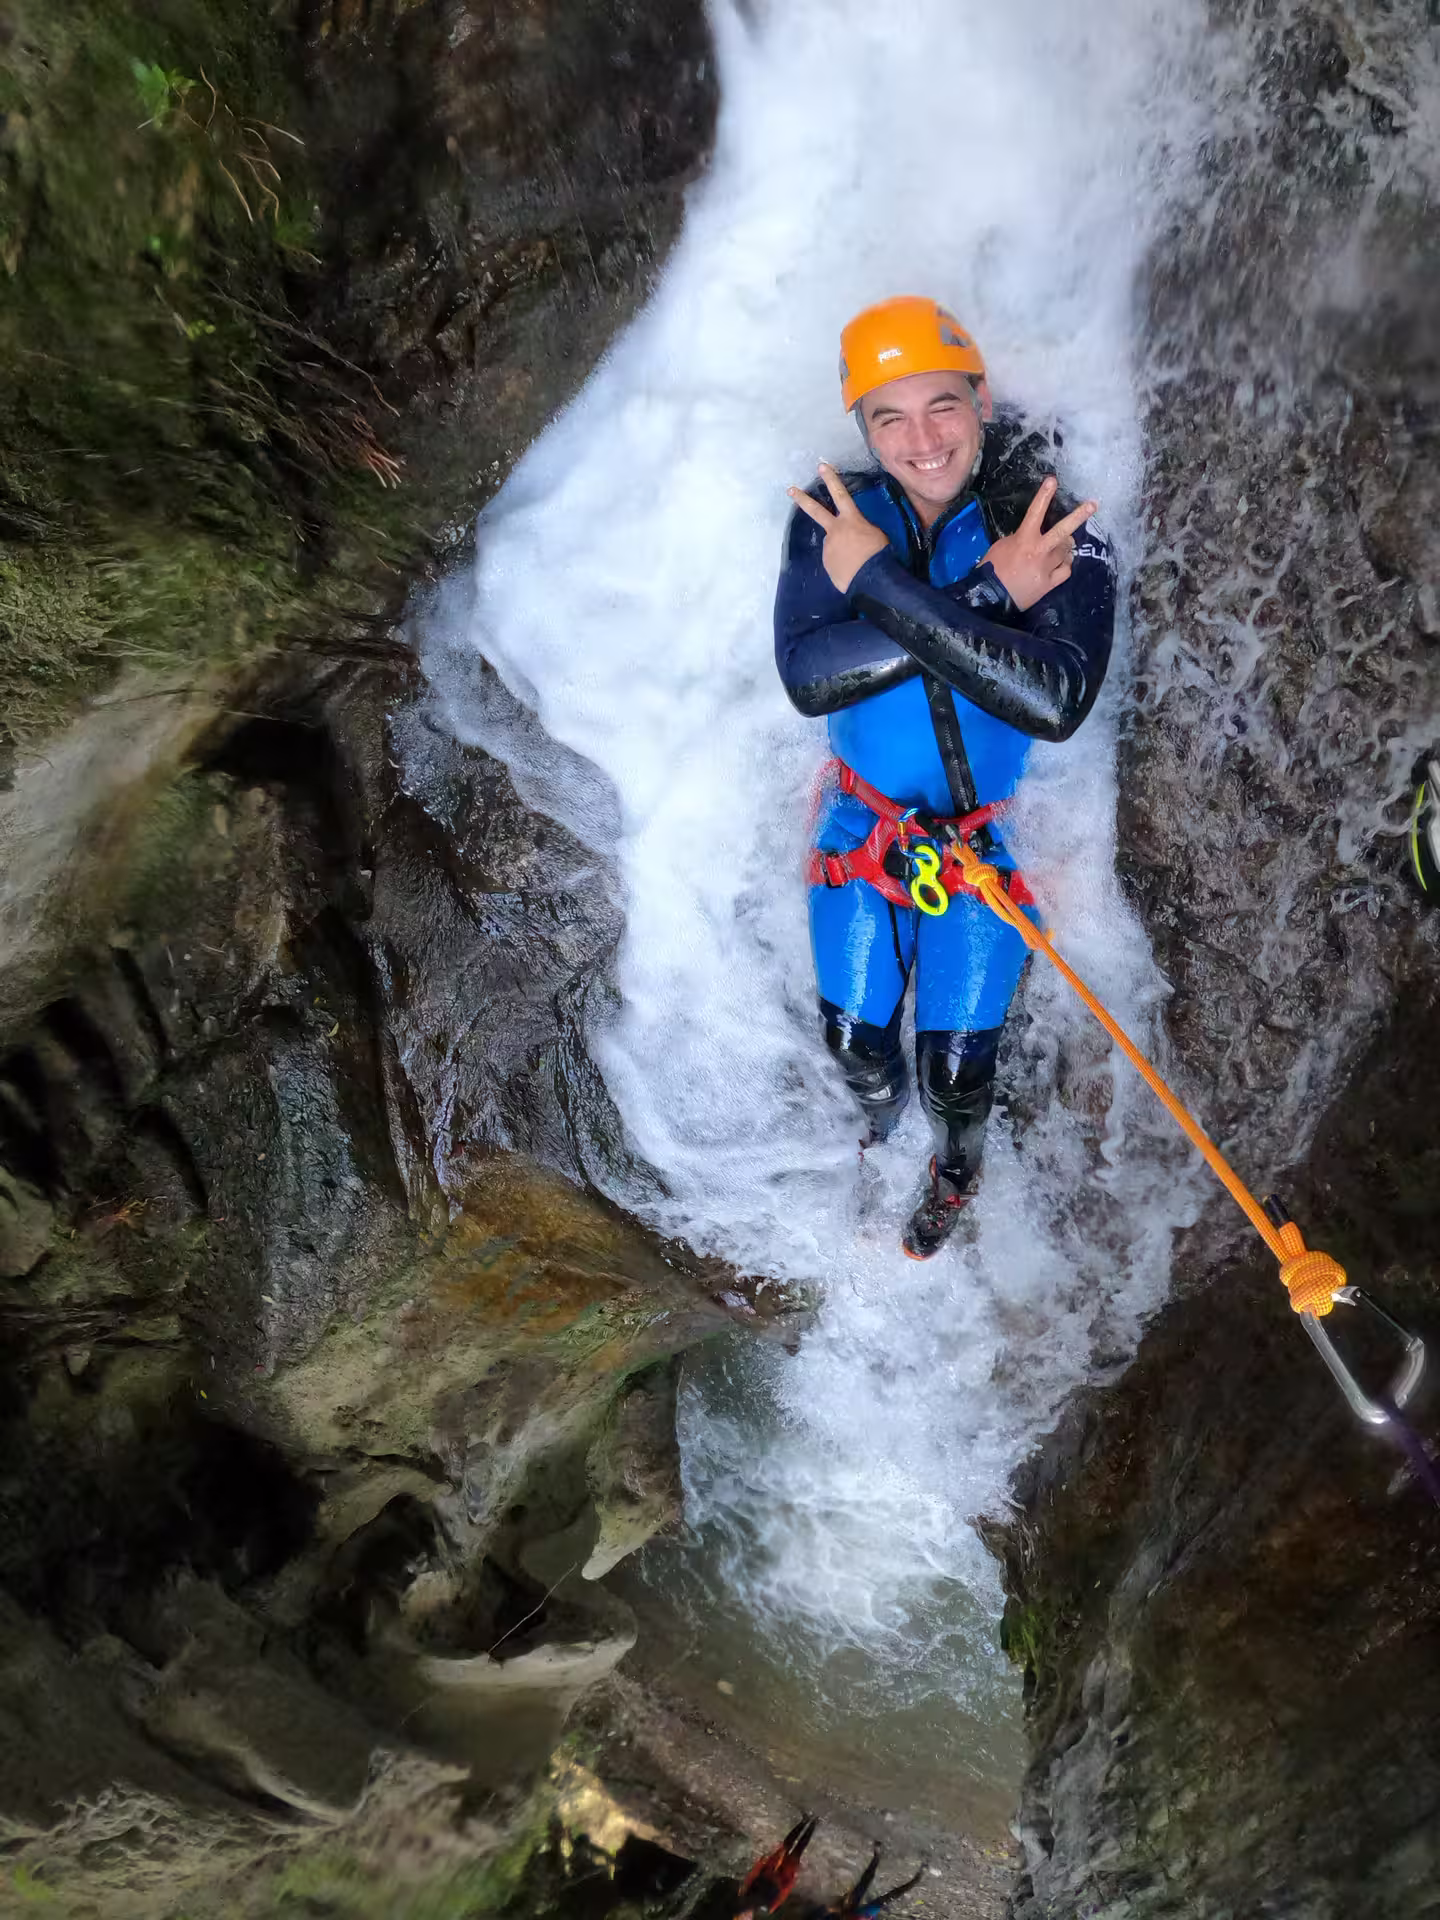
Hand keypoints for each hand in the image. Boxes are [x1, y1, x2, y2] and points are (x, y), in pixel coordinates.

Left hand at [788, 462, 890, 592]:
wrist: (872, 579)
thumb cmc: (880, 554)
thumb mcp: (875, 534)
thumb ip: (860, 530)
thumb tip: (851, 537)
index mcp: (851, 520)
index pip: (840, 494)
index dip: (831, 479)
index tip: (821, 466)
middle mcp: (835, 530)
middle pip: (816, 510)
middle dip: (802, 499)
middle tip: (790, 490)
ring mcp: (828, 547)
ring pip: (832, 544)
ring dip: (841, 551)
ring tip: (856, 563)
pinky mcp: (827, 563)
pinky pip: (835, 561)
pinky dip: (842, 564)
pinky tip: (852, 571)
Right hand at [984, 476, 1097, 611]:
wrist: (990, 598)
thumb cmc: (990, 570)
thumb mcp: (1000, 547)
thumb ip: (1018, 538)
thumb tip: (1031, 536)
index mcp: (1024, 540)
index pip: (1035, 512)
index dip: (1044, 496)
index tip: (1053, 481)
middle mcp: (1039, 551)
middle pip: (1062, 531)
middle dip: (1079, 516)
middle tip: (1093, 505)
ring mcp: (1046, 568)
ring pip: (1066, 551)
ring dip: (1066, 546)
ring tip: (1063, 545)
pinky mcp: (1049, 584)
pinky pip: (1065, 570)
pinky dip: (1065, 564)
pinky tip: (1062, 563)